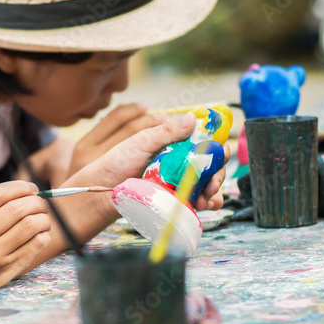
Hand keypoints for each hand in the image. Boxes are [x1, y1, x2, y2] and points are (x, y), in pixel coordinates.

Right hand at [0, 181, 51, 306]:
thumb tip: (28, 190)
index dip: (20, 187)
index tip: (32, 188)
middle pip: (17, 207)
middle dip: (37, 202)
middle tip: (41, 204)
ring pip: (31, 224)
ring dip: (44, 218)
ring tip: (43, 220)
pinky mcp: (9, 269)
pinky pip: (37, 244)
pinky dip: (44, 235)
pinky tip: (41, 235)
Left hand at [74, 113, 229, 209]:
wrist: (103, 191)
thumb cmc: (118, 162)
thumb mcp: (141, 142)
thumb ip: (166, 132)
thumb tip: (192, 119)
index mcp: (176, 144)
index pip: (205, 142)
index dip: (216, 147)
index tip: (220, 152)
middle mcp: (182, 162)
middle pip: (212, 164)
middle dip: (218, 172)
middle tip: (212, 182)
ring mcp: (180, 181)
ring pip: (209, 183)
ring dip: (215, 188)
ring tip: (207, 196)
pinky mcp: (177, 199)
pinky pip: (199, 200)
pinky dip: (209, 202)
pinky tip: (207, 204)